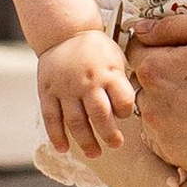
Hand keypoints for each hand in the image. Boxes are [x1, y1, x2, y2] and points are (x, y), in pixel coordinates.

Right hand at [35, 23, 134, 161]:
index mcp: (108, 72)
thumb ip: (123, 82)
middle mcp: (87, 81)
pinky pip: (51, 117)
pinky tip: (64, 149)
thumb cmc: (97, 49)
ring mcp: (65, 88)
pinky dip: (56, 135)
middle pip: (99, 115)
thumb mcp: (116, 58)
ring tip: (95, 154)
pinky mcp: (47, 91)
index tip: (125, 116)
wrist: (64, 32)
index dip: (126, 111)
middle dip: (109, 134)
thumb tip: (139, 108)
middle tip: (115, 145)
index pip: (122, 99)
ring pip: (75, 121)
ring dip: (86, 141)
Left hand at [128, 7, 186, 177]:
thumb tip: (141, 29)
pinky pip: (172, 142)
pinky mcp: (183, 162)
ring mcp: (166, 139)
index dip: (166, 48)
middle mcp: (152, 107)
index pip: (140, 52)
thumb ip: (173, 24)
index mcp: (156, 69)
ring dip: (176, 107)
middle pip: (147, 85)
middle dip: (170, 78)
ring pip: (159, 114)